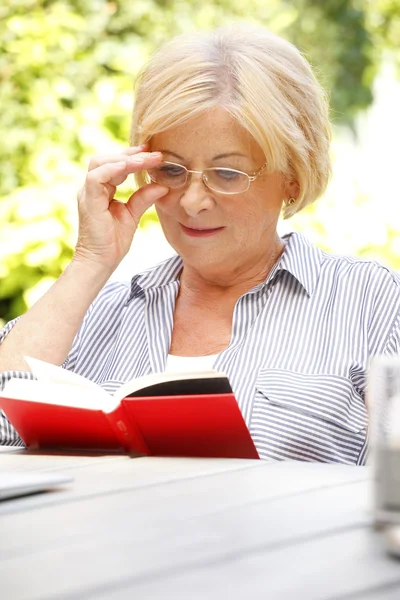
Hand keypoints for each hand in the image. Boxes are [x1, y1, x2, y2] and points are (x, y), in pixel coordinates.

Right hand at [74, 145, 167, 270]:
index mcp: (101, 190)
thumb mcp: (132, 214)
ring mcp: (87, 193)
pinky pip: (97, 177)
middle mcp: (92, 188)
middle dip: (129, 153)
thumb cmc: (113, 242)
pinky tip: (131, 167)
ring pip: (100, 163)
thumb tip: (163, 185)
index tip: (153, 153)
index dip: (132, 156)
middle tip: (151, 151)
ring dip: (124, 159)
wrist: (101, 262)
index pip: (115, 165)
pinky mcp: (88, 201)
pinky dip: (114, 169)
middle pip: (106, 159)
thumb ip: (144, 198)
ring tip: (145, 158)